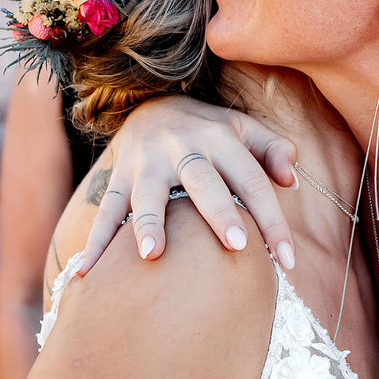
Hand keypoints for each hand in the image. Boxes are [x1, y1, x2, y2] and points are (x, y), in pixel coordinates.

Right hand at [76, 96, 297, 275]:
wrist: (149, 104)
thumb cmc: (209, 130)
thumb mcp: (243, 129)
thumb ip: (273, 149)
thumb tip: (292, 181)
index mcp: (220, 137)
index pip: (254, 180)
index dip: (274, 220)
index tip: (289, 260)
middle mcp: (183, 147)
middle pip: (204, 181)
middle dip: (220, 212)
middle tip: (236, 245)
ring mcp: (146, 163)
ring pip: (146, 194)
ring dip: (147, 224)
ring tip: (151, 255)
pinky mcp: (119, 177)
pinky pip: (105, 211)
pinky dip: (95, 242)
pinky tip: (86, 274)